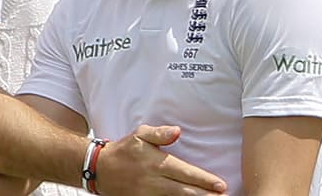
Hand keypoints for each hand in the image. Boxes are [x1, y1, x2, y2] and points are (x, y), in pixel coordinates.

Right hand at [95, 125, 227, 194]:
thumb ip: (159, 134)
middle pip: (185, 191)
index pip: (185, 172)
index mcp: (156, 162)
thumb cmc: (124, 150)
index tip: (221, 185)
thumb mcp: (139, 135)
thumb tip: (177, 131)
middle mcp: (154, 180)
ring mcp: (149, 194)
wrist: (100, 168)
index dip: (204, 180)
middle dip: (205, 195)